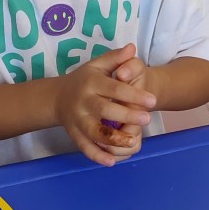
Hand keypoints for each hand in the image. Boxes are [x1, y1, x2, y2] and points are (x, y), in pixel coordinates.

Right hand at [54, 44, 155, 166]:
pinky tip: (112, 161)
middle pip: (105, 109)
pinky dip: (97, 155)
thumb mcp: (97, 65)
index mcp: (91, 82)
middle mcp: (83, 101)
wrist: (56, 97)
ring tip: (132, 142)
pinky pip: (85, 147)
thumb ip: (115, 58)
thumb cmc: (84, 80)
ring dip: (113, 139)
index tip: (152, 100)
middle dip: (126, 115)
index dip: (133, 94)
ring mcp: (77, 119)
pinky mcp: (74, 134)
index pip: (114, 88)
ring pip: (94, 131)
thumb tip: (132, 48)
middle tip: (147, 119)